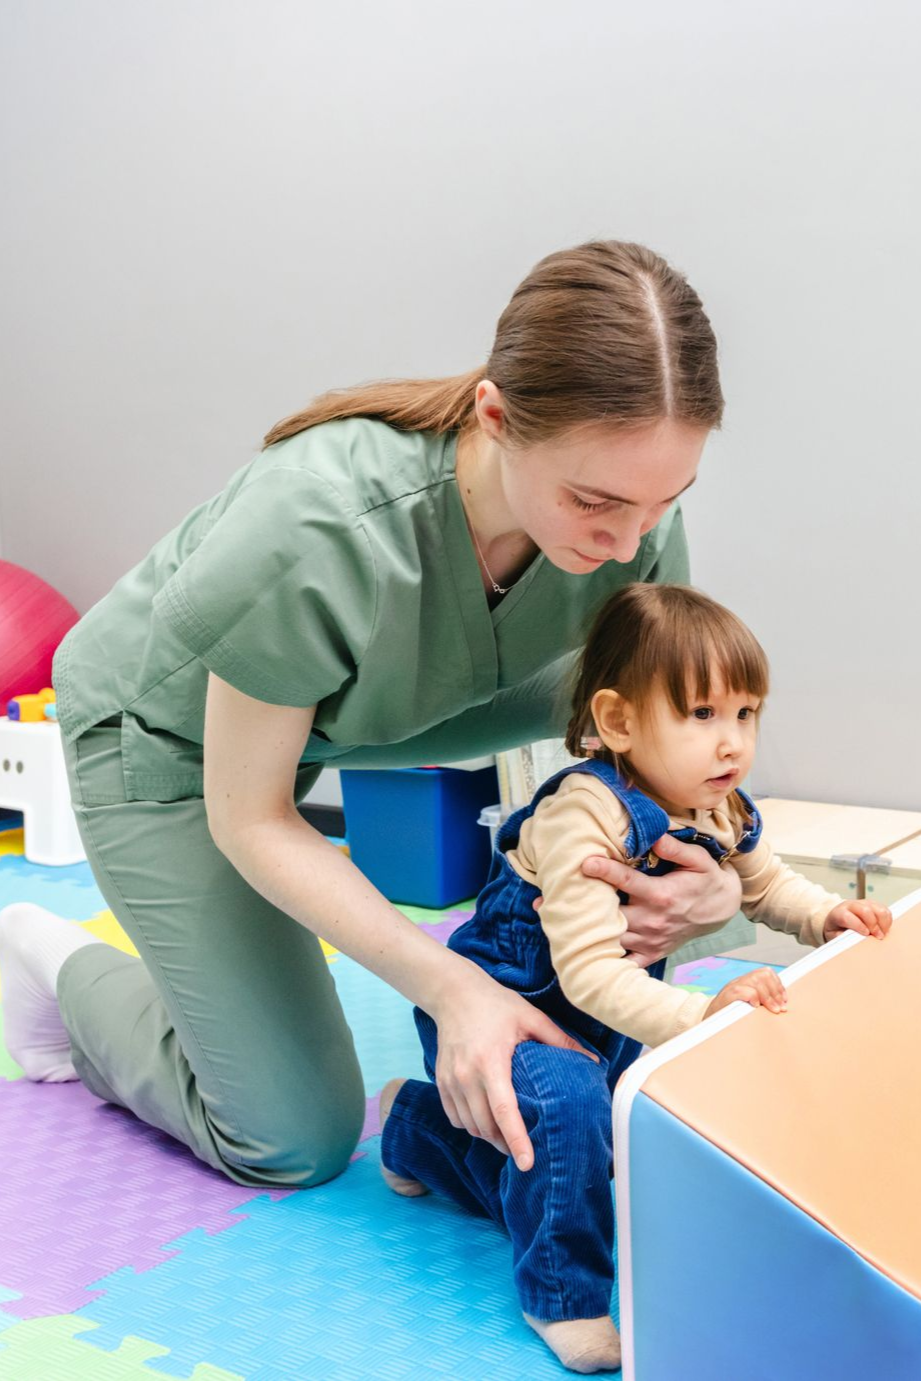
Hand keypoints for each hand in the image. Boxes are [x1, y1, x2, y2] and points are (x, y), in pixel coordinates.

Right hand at [430, 961, 597, 1170]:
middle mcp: (467, 1075)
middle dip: (506, 1145)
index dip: (516, 1139)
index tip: (528, 1162)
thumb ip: (560, 1040)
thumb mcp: (530, 1017)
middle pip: (485, 1126)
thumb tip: (593, 1062)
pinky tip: (486, 1122)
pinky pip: (455, 1117)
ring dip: (488, 1137)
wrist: (453, 993)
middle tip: (525, 1152)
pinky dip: (470, 1126)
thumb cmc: (495, 1004)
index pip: (503, 1110)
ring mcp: (450, 1080)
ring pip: (469, 1126)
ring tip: (508, 1138)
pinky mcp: (441, 1081)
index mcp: (490, 1061)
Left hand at [579, 833, 742, 967]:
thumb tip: (654, 835)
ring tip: (570, 917)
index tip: (585, 863)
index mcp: (661, 895)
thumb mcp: (698, 859)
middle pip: (612, 915)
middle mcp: (653, 920)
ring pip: (612, 939)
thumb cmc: (705, 879)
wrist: (721, 909)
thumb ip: (675, 848)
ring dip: (592, 929)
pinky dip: (608, 958)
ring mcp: (651, 940)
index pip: (627, 881)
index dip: (605, 871)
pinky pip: (625, 963)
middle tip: (565, 894)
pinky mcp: (652, 953)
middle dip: (589, 904)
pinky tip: (591, 946)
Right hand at [705, 966, 786, 1018]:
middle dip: (775, 992)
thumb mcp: (746, 1005)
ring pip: (756, 981)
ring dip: (768, 997)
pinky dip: (752, 997)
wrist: (708, 1022)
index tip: (785, 1001)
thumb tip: (781, 1006)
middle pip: (763, 974)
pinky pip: (743, 990)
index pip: (766, 973)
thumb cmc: (730, 1016)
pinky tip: (756, 1007)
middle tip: (780, 1008)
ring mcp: (732, 986)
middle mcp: (739, 981)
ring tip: (773, 1010)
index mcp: (745, 982)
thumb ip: (760, 1001)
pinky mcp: (727, 996)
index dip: (778, 985)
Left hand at [823, 899, 891, 942]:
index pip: (847, 916)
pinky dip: (887, 921)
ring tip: (881, 934)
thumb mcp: (834, 935)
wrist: (838, 920)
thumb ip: (841, 938)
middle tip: (877, 937)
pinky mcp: (874, 904)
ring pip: (879, 909)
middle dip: (874, 925)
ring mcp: (864, 903)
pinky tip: (883, 929)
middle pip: (866, 910)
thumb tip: (852, 940)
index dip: (858, 926)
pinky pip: (885, 910)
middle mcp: (851, 905)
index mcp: (838, 913)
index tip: (865, 934)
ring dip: (883, 923)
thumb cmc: (837, 929)